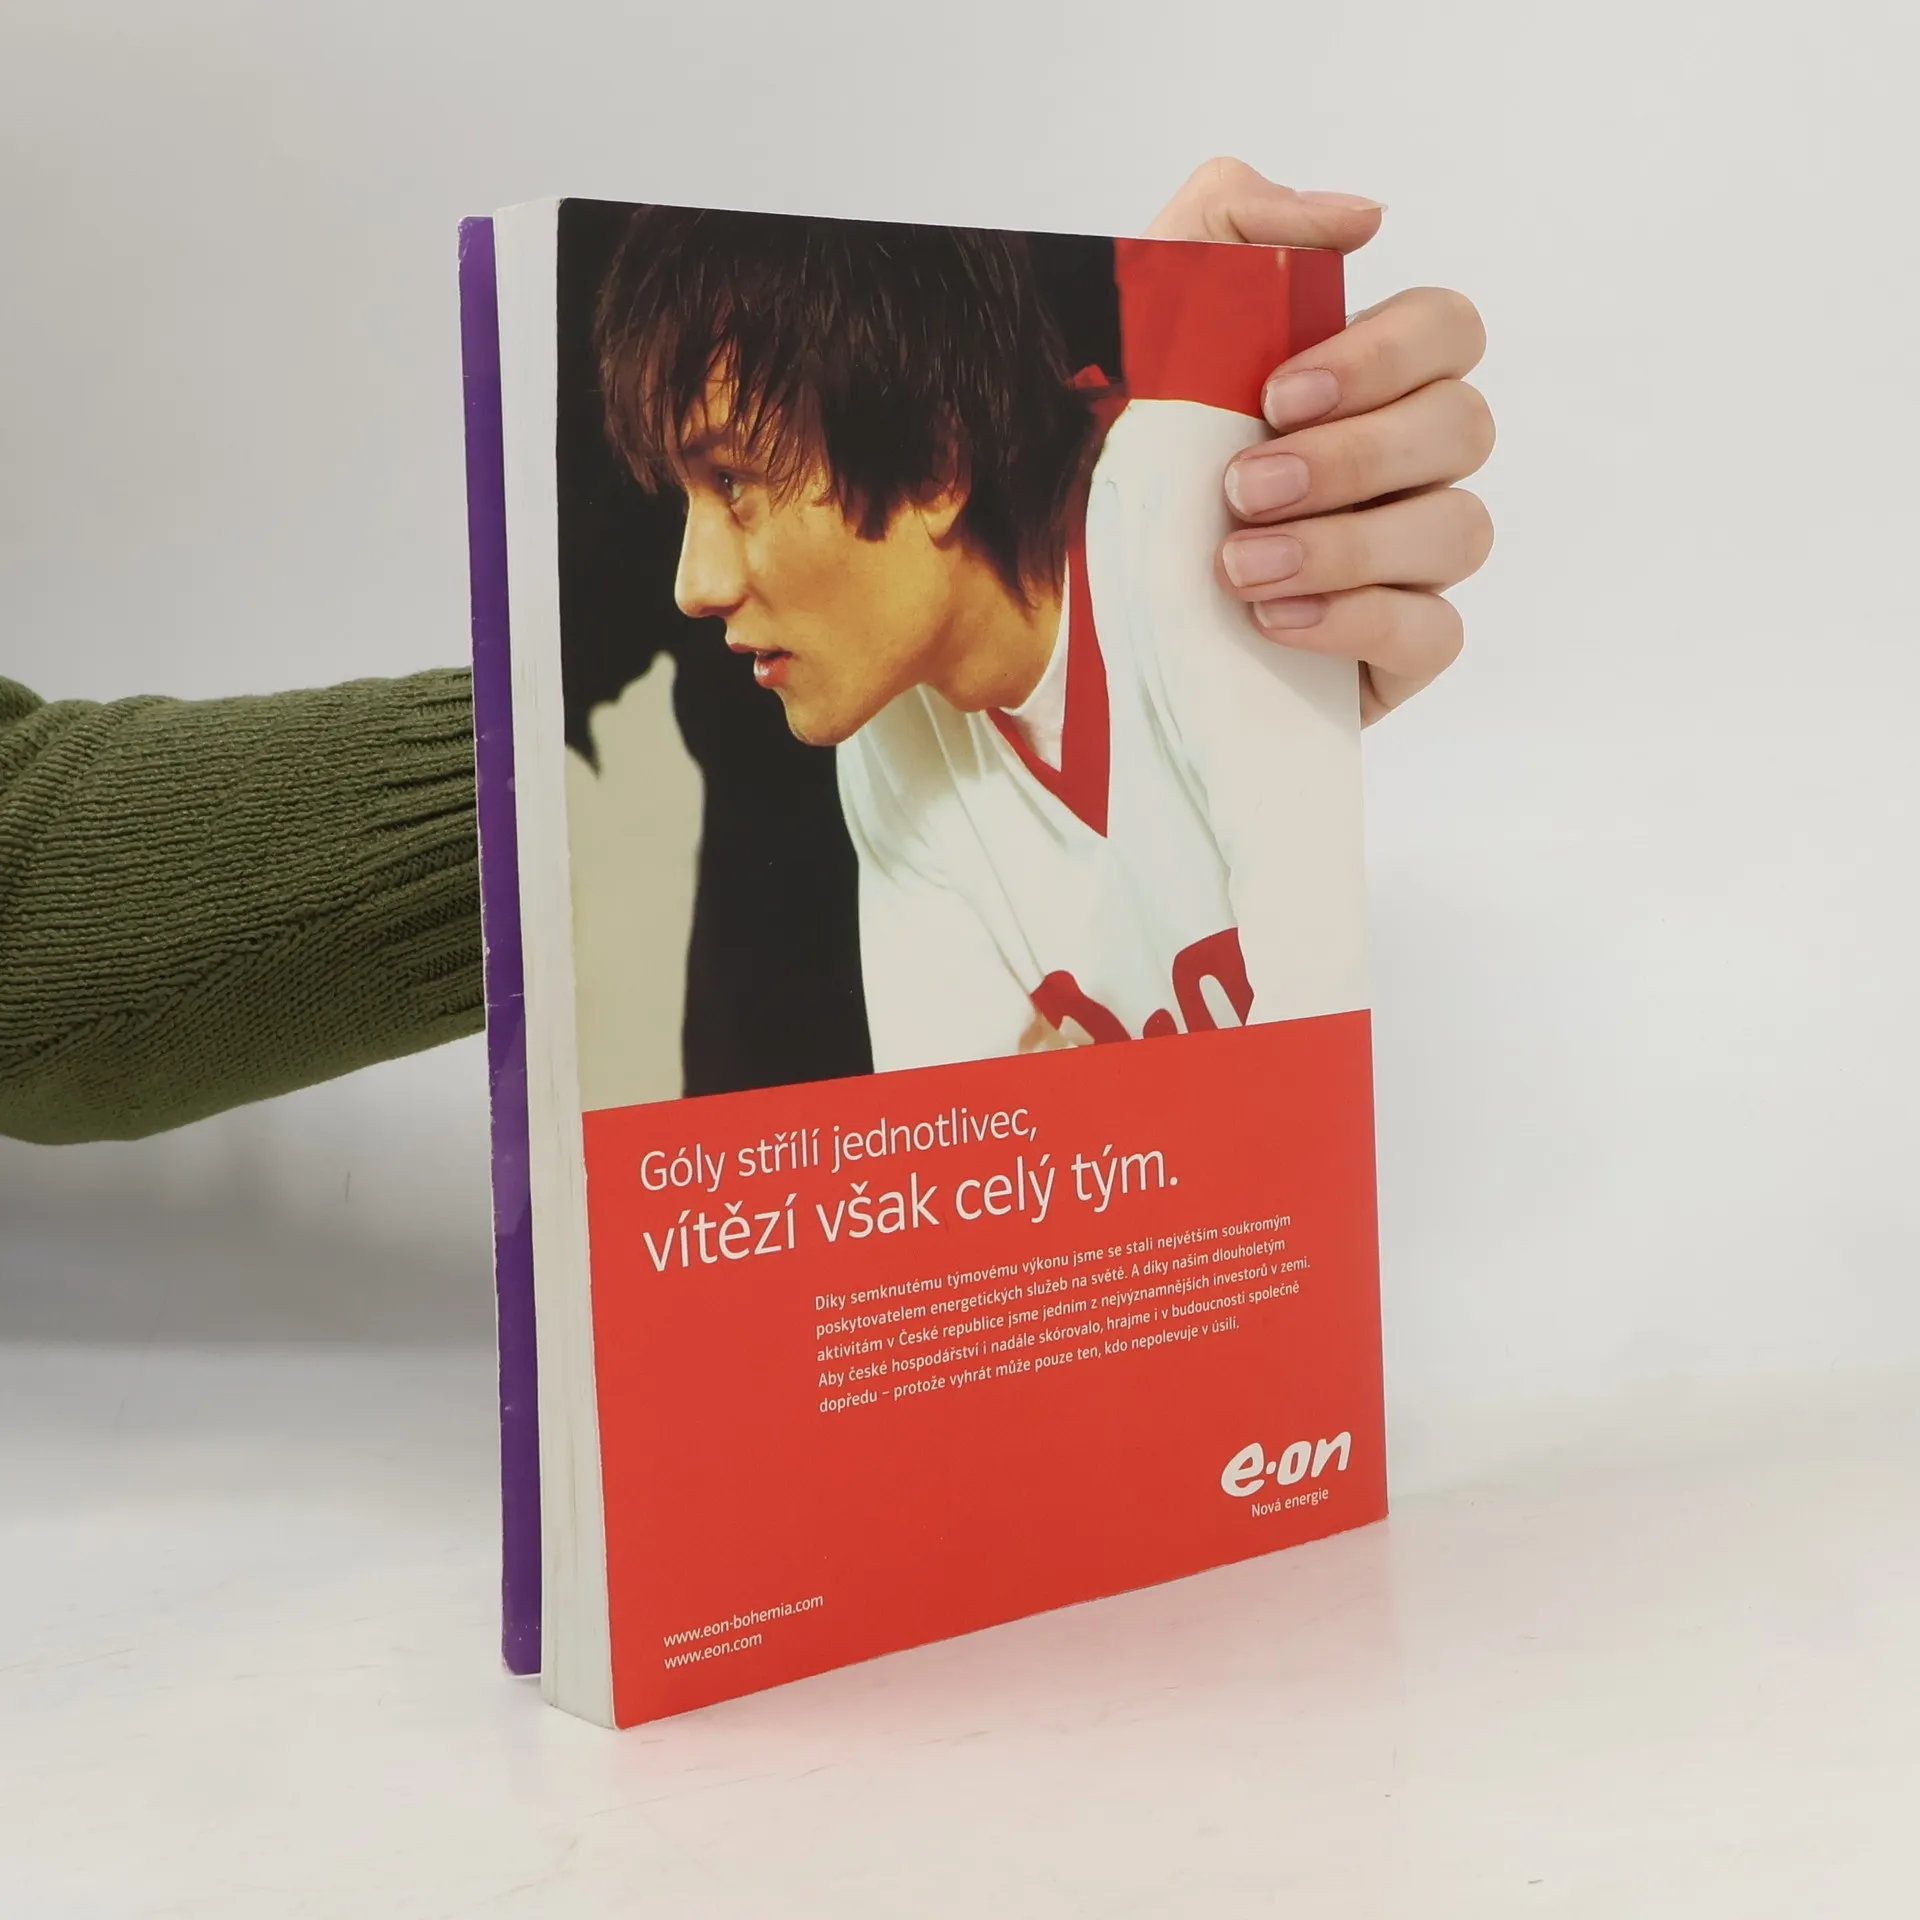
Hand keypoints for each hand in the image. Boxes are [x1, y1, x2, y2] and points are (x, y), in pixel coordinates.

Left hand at [1147, 158, 1493, 722]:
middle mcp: (1403, 465)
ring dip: (1349, 545)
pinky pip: (1433, 633)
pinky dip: (1358, 621)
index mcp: (1363, 379)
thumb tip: (1361, 218)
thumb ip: (1233, 222)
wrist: (1052, 596)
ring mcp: (1408, 562)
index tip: (1275, 395)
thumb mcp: (1139, 315)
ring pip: (1457, 531)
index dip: (1384, 355)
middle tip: (1241, 490)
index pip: (1448, 330)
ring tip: (1239, 567)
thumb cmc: (1112, 451)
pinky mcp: (1392, 653)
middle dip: (1352, 458)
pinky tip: (1273, 622)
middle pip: (1463, 427)